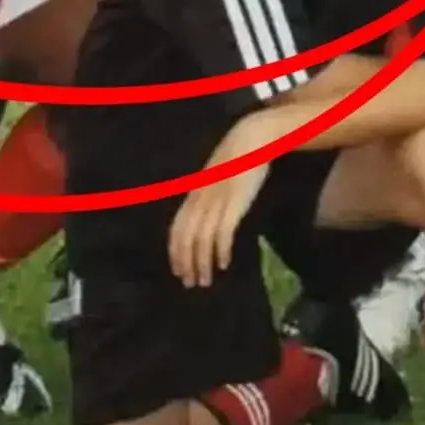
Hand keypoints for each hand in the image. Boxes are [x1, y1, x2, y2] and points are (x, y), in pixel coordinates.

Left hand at [168, 165, 267, 288]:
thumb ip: (206, 199)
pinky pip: (222, 232)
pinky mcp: (233, 203)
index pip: (176, 229)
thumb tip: (202, 222)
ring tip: (205, 280)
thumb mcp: (213, 181)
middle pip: (186, 238)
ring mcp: (215, 202)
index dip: (175, 252)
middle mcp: (199, 201)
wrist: (249, 141)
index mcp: (192, 195)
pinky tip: (223, 264)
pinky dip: (220, 250)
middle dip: (186, 263)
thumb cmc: (234, 161)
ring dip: (202, 263)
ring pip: (202, 239)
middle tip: (189, 283)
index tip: (177, 271)